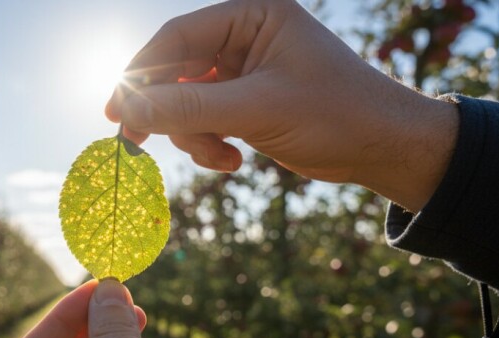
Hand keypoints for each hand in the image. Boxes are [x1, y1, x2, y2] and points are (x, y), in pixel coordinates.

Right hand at [106, 0, 457, 211]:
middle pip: (176, 71)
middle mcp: (245, 38)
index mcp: (253, 15)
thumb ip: (190, 107)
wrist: (383, 147)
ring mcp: (244, 72)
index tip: (115, 108)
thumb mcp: (258, 109)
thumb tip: (129, 108)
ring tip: (222, 158)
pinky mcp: (246, 103)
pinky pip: (205, 121)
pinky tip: (234, 162)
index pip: (178, 37)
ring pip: (186, 102)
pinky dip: (210, 144)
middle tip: (134, 141)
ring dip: (194, 136)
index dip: (141, 72)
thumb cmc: (336, 114)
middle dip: (163, 111)